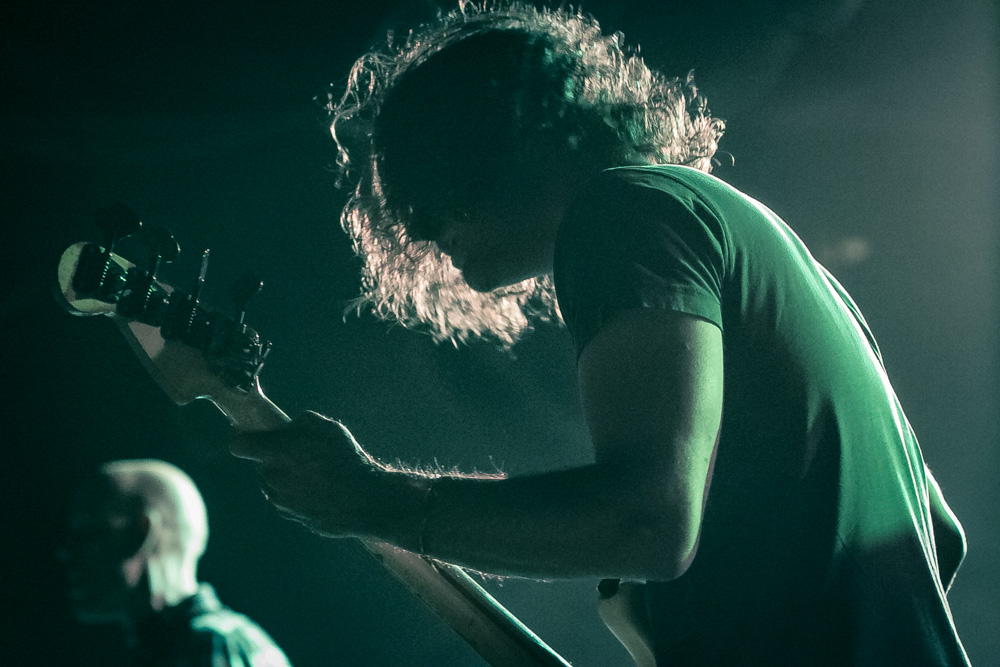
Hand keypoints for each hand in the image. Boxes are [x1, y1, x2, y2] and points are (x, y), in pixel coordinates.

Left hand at [229, 411, 394, 538]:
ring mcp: (281, 501)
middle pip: (262, 465)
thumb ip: (300, 422)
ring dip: (287, 479)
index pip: (238, 445)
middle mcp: (272, 478)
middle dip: (277, 460)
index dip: (247, 439)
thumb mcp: (327, 427)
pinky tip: (323, 491)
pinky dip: (299, 497)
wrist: (365, 500)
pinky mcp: (293, 517)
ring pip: (274, 486)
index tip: (259, 438)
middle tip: (304, 457)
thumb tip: (289, 426)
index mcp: (276, 452)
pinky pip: (289, 503)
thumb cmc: (346, 459)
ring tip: (318, 476)